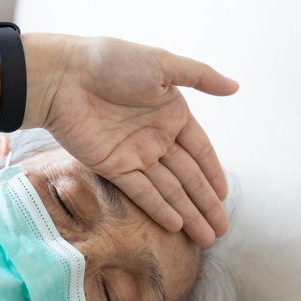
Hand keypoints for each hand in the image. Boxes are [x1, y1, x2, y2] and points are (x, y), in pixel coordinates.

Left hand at [25, 34, 238, 247]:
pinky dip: (159, 208)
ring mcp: (134, 154)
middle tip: (222, 231)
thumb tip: (236, 87)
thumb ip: (200, 77)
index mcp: (171, 114)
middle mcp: (155, 138)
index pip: (200, 151)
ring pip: (168, 190)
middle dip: (205, 204)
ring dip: (187, 214)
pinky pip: (141, 192)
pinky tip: (176, 226)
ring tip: (206, 238)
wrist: (64, 76)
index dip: (213, 174)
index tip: (224, 197)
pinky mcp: (112, 167)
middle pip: (187, 177)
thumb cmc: (112, 62)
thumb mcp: (163, 64)